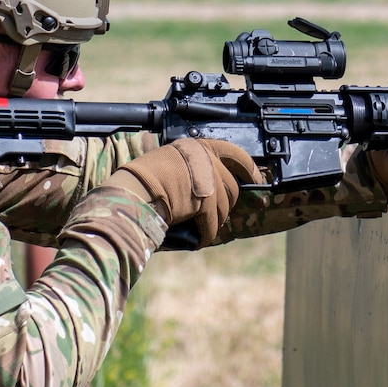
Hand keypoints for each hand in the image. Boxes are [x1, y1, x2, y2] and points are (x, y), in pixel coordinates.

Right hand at [110, 138, 262, 247]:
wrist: (132, 192)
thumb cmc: (143, 181)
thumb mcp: (171, 163)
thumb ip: (192, 168)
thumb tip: (212, 187)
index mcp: (198, 147)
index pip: (235, 152)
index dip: (248, 167)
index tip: (255, 178)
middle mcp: (206, 160)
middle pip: (231, 188)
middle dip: (224, 205)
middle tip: (212, 214)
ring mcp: (208, 181)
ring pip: (223, 209)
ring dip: (212, 221)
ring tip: (198, 227)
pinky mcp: (205, 202)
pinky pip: (211, 225)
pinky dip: (205, 235)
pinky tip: (197, 239)